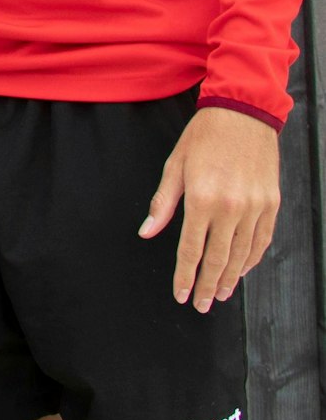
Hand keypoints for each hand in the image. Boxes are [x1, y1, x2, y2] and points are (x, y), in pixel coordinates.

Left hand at [139, 106, 279, 311]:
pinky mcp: (271, 203)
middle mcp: (232, 207)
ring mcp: (255, 207)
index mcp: (203, 199)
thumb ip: (163, 202)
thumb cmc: (204, 137)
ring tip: (221, 294)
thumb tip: (147, 231)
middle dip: (208, 285)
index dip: (185, 275)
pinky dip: (252, 259)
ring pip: (242, 254)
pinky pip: (262, 240)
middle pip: (218, 259)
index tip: (181, 294)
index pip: (191, 249)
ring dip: (230, 278)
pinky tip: (242, 270)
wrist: (243, 113)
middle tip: (201, 305)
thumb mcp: (174, 165)